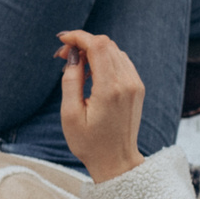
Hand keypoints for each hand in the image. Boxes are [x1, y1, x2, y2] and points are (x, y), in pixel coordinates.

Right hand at [55, 31, 144, 182]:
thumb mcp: (70, 115)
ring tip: (74, 65)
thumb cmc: (90, 143)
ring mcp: (135, 84)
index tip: (61, 41)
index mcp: (110, 89)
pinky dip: (105, 59)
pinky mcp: (137, 88)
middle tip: (62, 56)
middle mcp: (127, 82)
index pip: (97, 45)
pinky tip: (91, 72)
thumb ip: (70, 80)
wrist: (117, 162)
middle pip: (106, 44)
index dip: (78, 37)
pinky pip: (121, 61)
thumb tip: (72, 55)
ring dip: (93, 50)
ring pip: (114, 50)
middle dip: (82, 43)